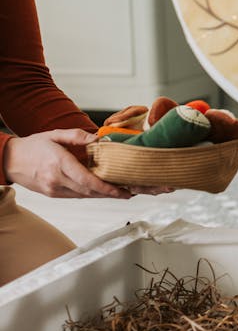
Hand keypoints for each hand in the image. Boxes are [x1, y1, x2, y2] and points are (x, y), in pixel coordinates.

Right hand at [2, 129, 169, 199]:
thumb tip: (98, 139)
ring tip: (122, 192)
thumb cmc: (33, 145)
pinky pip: (76, 196)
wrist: (10, 160)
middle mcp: (56, 180)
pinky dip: (91, 194)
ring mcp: (54, 190)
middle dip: (111, 194)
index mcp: (59, 164)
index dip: (106, 188)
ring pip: (84, 196)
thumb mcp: (55, 134)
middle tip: (131, 192)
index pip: (87, 181)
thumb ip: (77, 136)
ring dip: (103, 195)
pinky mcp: (53, 194)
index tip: (122, 190)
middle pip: (89, 192)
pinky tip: (103, 191)